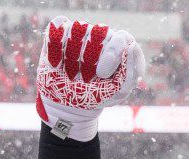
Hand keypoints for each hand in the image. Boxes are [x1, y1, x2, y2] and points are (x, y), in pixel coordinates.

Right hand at [36, 17, 145, 141]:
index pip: (122, 38)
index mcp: (120, 48)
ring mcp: (80, 32)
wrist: (69, 104)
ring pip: (78, 29)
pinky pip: (58, 25)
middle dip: (91, 58)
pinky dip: (55, 45)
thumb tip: (132, 46)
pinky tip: (56, 63)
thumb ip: (131, 72)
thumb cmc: (98, 96)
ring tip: (72, 73)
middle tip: (85, 78)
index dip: (112, 53)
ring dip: (73, 56)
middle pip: (100, 31)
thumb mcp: (118, 91)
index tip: (102, 74)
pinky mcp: (59, 30)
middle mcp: (101, 35)